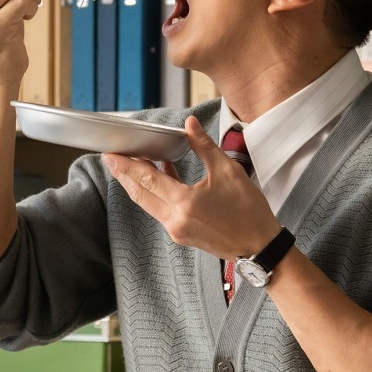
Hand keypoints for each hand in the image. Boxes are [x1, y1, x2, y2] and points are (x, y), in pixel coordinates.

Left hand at [102, 116, 281, 258]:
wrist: (260, 246)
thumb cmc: (248, 211)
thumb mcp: (228, 171)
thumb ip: (204, 146)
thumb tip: (190, 125)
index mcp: (184, 203)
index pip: (146, 179)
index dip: (126, 165)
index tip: (111, 154)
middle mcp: (175, 220)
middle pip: (140, 193)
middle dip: (124, 175)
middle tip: (112, 157)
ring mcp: (176, 230)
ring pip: (147, 203)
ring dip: (137, 184)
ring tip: (130, 165)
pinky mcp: (181, 235)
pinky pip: (160, 210)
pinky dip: (155, 193)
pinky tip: (162, 176)